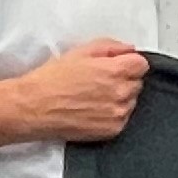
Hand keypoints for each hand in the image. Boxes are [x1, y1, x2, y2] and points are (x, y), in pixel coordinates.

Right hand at [12, 38, 148, 143]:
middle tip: (99, 81)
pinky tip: (93, 109)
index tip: (117, 65)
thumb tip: (129, 50)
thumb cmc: (53, 79)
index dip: (129, 63)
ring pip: (131, 101)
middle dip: (123, 80)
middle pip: (137, 83)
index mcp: (116, 71)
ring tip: (93, 96)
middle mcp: (121, 93)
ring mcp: (119, 113)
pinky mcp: (113, 130)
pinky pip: (123, 118)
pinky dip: (112, 114)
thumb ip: (110, 47)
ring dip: (119, 97)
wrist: (36, 107)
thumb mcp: (80, 51)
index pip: (142, 65)